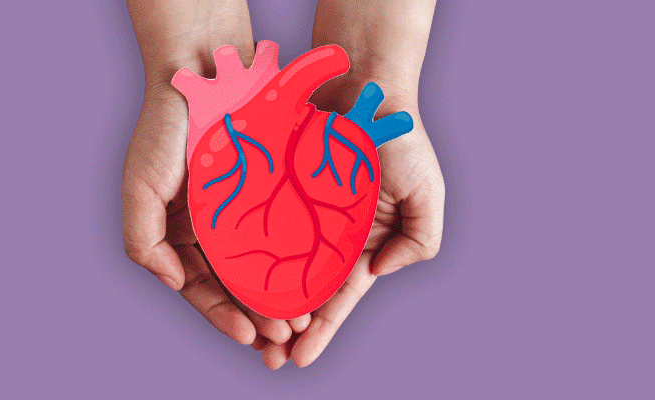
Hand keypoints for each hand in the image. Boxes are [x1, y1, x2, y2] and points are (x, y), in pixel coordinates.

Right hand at [122, 0, 307, 346]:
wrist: (203, 73)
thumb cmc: (164, 129)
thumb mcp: (140, 187)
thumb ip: (144, 241)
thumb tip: (172, 284)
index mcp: (178, 236)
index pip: (200, 289)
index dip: (223, 316)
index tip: (249, 335)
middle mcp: (211, 230)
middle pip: (235, 284)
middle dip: (258, 313)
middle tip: (284, 335)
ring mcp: (240, 213)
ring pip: (263, 264)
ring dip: (279, 293)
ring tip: (301, 318)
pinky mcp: (269, 193)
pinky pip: (283, 232)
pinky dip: (295, 257)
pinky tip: (312, 276)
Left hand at [258, 0, 443, 368]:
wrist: (364, 85)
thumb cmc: (400, 138)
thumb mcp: (427, 194)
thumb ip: (419, 241)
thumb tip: (378, 272)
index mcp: (361, 244)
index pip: (338, 298)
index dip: (321, 330)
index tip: (299, 360)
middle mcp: (326, 236)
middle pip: (301, 292)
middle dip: (285, 329)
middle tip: (265, 359)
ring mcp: (298, 214)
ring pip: (274, 267)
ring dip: (260, 301)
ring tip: (243, 334)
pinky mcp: (274, 190)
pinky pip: (254, 227)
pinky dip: (243, 254)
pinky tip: (227, 279)